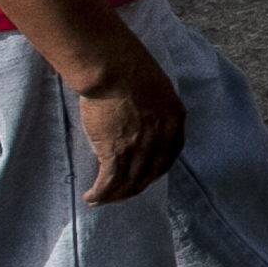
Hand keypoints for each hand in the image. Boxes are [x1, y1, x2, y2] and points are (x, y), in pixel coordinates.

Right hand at [72, 41, 186, 204]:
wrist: (113, 67)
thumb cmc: (129, 66)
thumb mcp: (154, 87)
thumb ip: (153, 106)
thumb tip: (138, 115)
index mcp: (175, 119)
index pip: (168, 156)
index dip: (154, 171)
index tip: (142, 176)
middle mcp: (162, 138)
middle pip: (150, 174)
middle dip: (133, 187)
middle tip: (119, 194)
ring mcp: (140, 147)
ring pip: (129, 182)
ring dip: (114, 195)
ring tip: (100, 199)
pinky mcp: (116, 151)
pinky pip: (109, 181)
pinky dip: (100, 192)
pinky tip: (92, 196)